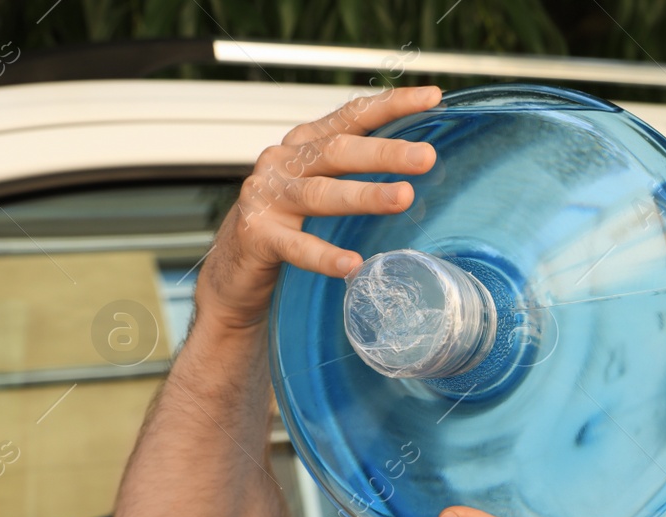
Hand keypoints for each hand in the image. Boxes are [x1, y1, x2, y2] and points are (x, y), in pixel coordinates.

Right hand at [195, 85, 441, 332]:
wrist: (234, 269)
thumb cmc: (286, 224)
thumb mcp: (320, 189)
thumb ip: (354, 173)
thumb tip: (422, 166)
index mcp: (305, 145)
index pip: (351, 116)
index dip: (390, 104)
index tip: (432, 98)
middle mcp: (284, 162)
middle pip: (338, 150)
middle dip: (384, 152)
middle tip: (426, 156)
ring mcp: (267, 197)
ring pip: (320, 193)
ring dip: (364, 195)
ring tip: (402, 197)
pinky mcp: (257, 235)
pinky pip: (296, 246)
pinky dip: (324, 255)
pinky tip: (352, 264)